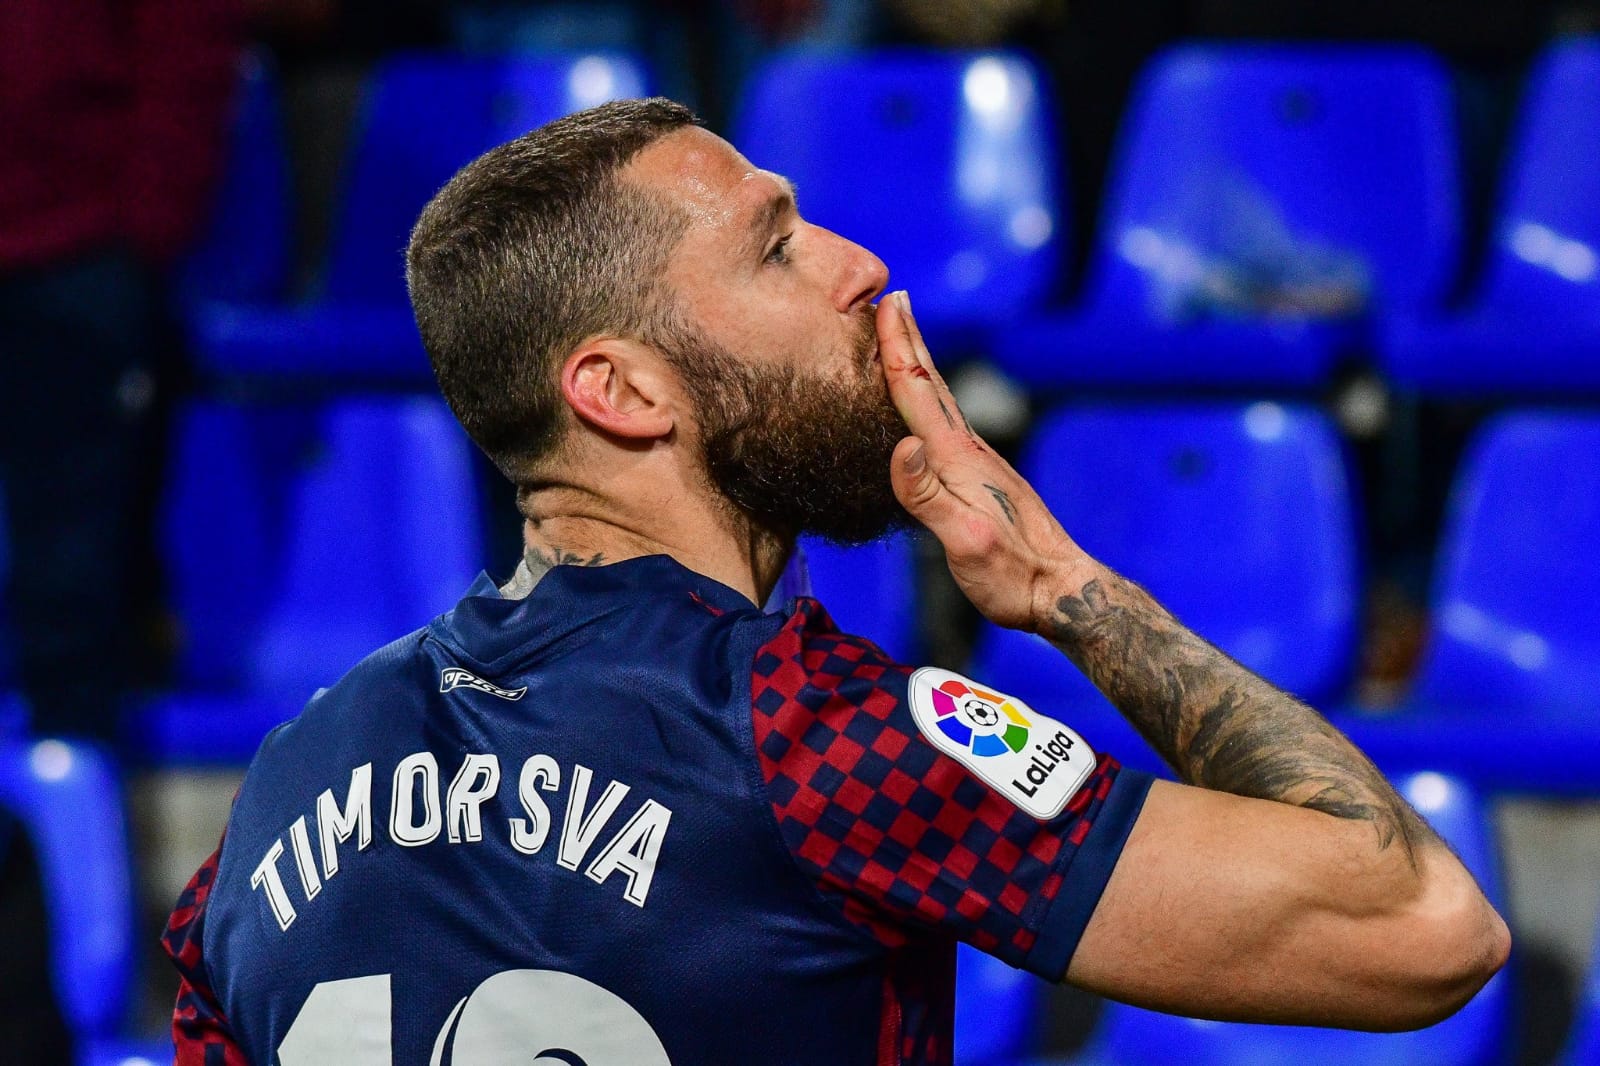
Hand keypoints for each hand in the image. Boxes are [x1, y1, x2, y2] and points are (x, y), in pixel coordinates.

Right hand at [878, 291, 1094, 631]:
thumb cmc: (1012, 576)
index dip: (897, 348)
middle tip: (893, 298)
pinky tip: (927, 411)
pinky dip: (928, 402)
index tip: (884, 303)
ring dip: (919, 366)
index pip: (918, 393)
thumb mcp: (964, 542)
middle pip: (932, 385)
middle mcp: (969, 452)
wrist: (1062, 592)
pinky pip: (945, 426)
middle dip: (909, 340)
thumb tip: (901, 446)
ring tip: (903, 342)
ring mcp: (979, 465)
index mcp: (958, 460)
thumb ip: (929, 496)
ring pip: (940, 403)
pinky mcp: (982, 481)